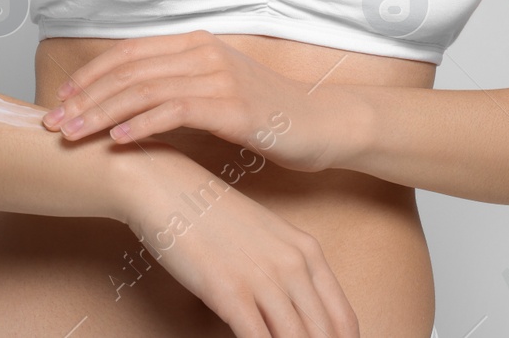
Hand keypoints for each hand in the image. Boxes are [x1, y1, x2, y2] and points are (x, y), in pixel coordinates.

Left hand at [40, 30, 346, 171]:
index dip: (91, 75)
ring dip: (102, 113)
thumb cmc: (270, 116)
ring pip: (144, 90)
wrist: (324, 125)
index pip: (129, 54)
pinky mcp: (234, 107)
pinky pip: (176, 112)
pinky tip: (117, 142)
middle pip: (129, 71)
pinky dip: (141, 125)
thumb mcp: (219, 94)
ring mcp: (220, 77)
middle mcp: (205, 53)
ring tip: (73, 135)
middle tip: (53, 123)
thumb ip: (179, 90)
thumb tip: (130, 107)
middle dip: (85, 97)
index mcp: (197, 45)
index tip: (61, 99)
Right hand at [118, 144, 360, 337]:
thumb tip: (294, 313)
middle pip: (324, 336)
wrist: (165, 187)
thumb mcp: (263, 238)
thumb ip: (285, 272)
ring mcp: (262, 279)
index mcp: (307, 251)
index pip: (343, 319)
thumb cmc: (209, 214)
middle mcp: (293, 265)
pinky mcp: (230, 292)